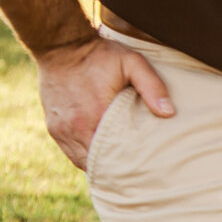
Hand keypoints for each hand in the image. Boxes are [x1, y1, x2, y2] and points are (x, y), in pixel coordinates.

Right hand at [37, 34, 174, 170]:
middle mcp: (74, 127)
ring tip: (120, 169)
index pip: (113, 156)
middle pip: (98, 163)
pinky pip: (71, 152)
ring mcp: (61, 129)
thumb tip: (168, 113)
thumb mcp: (132, 63)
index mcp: (95, 116)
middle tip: (136, 175)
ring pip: (82, 161)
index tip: (145, 171)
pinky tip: (101, 157)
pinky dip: (86, 156)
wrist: (61, 46)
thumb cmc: (100, 55)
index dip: (128, 167)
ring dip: (100, 165)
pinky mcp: (53, 127)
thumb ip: (152, 86)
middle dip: (116, 170)